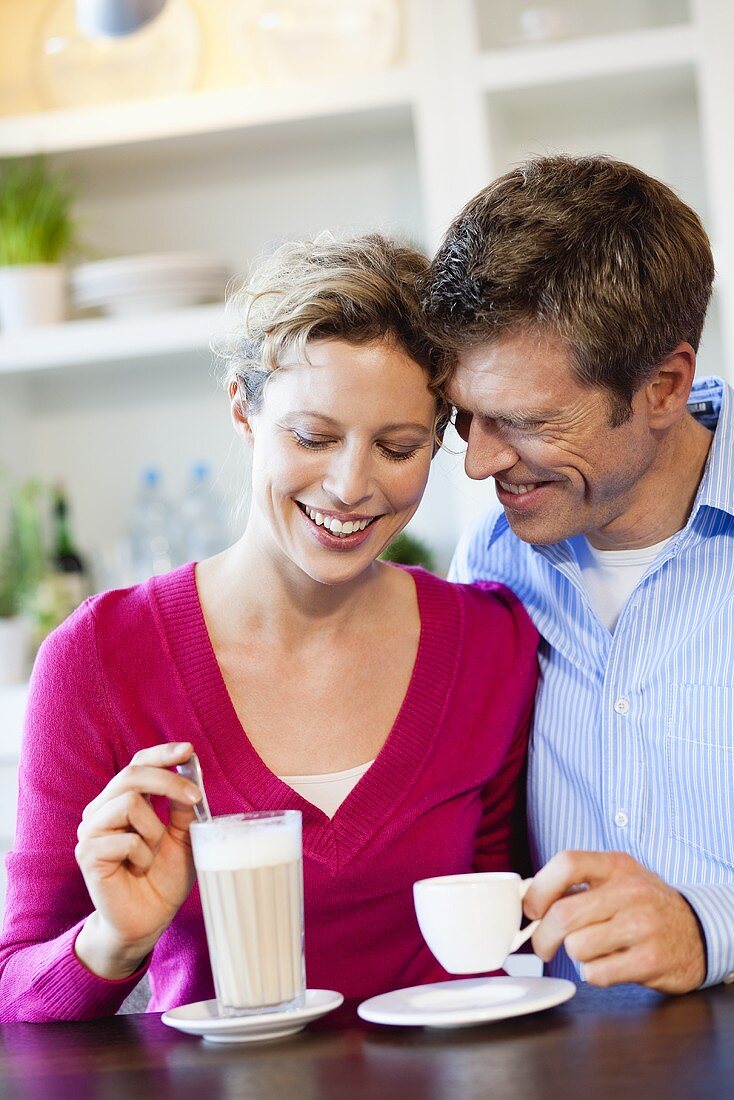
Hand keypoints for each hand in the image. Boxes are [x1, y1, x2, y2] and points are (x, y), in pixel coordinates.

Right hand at [74, 742, 201, 979]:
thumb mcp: (183, 837)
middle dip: (169, 782)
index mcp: (123, 800)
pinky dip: (143, 855)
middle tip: (196, 798)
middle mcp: (102, 809)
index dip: (162, 754)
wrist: (147, 920)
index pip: (138, 763)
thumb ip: (184, 807)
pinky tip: (139, 869)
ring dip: (154, 829)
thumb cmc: (163, 878)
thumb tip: (192, 773)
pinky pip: (125, 839)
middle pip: (132, 774)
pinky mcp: (87, 853)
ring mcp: (91, 830)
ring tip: (153, 852)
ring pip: (129, 802)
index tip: (188, 750)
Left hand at [524, 851, 706, 993]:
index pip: (567, 863)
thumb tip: (529, 901)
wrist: (697, 932)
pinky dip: (594, 974)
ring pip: (577, 946)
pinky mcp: (651, 960)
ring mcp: (643, 925)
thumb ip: (578, 885)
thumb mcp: (617, 880)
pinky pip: (596, 973)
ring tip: (594, 950)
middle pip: (564, 914)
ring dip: (576, 956)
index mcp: (616, 865)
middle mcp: (630, 891)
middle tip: (543, 947)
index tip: (531, 909)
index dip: (540, 889)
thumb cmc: (645, 907)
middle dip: (543, 937)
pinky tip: (610, 964)